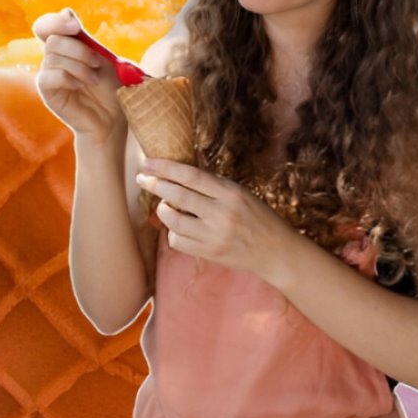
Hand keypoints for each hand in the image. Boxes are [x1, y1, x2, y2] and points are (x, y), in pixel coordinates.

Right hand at [33, 8, 124, 142]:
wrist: (114, 118)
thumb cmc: (114, 88)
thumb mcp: (106, 58)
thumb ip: (88, 39)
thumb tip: (67, 12)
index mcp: (67, 45)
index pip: (47, 25)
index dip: (56, 21)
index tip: (75, 25)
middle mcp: (54, 58)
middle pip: (53, 39)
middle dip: (79, 49)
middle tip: (97, 64)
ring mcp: (49, 74)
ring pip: (52, 57)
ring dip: (79, 66)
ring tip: (94, 80)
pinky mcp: (47, 92)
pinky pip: (48, 77)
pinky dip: (68, 78)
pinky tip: (81, 86)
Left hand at [136, 158, 293, 278]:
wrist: (276, 251)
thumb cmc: (256, 216)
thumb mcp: (239, 193)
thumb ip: (211, 185)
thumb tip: (175, 172)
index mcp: (230, 193)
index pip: (190, 176)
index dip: (165, 168)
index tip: (147, 163)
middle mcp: (221, 213)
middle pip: (177, 195)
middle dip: (154, 184)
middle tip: (142, 178)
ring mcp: (214, 236)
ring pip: (172, 220)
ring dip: (163, 210)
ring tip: (165, 206)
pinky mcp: (209, 253)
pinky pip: (177, 241)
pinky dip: (172, 232)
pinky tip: (178, 227)